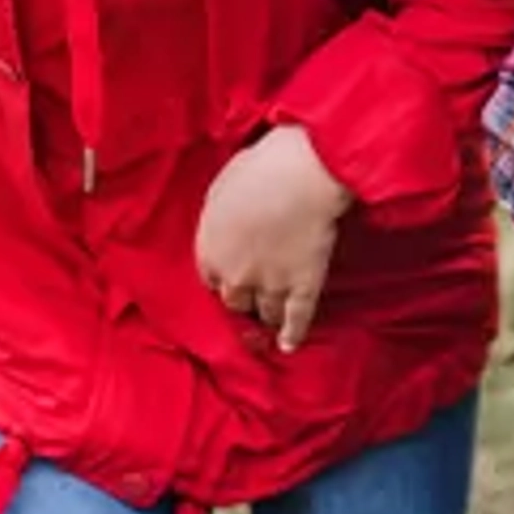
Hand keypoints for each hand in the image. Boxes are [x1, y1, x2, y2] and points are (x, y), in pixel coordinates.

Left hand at [198, 123, 353, 351]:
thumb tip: (224, 224)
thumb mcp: (222, 188)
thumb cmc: (260, 168)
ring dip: (267, 315)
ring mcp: (270, 284)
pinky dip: (293, 335)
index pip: (210, 279)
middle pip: (234, 301)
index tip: (230, 274)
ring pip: (264, 313)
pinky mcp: (303, 287)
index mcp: (210, 249)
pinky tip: (289, 345)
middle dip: (243, 297)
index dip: (222, 275)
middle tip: (252, 294)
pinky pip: (296, 319)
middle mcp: (235, 275)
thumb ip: (218, 217)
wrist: (301, 174)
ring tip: (271, 318)